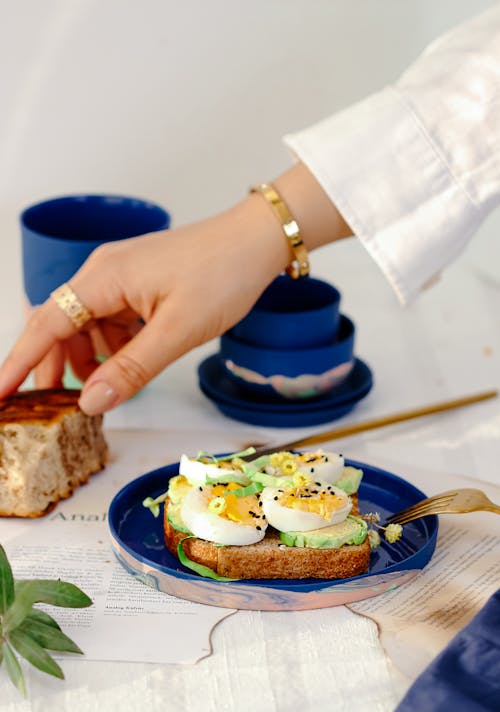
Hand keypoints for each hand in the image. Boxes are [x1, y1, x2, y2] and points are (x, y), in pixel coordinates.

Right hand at [0, 164, 350, 413]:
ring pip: (87, 326)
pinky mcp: (139, 284)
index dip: (18, 362)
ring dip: (89, 359)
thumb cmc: (222, 273)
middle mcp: (103, 273)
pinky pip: (112, 320)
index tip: (0, 394)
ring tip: (103, 389)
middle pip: (60, 326)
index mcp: (103, 278)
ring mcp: (121, 277)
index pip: (45, 324)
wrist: (256, 241)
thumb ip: (132, 369)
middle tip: (56, 408)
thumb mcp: (177, 331)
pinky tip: (129, 364)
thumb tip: (90, 401)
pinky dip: (114, 346)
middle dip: (54, 367)